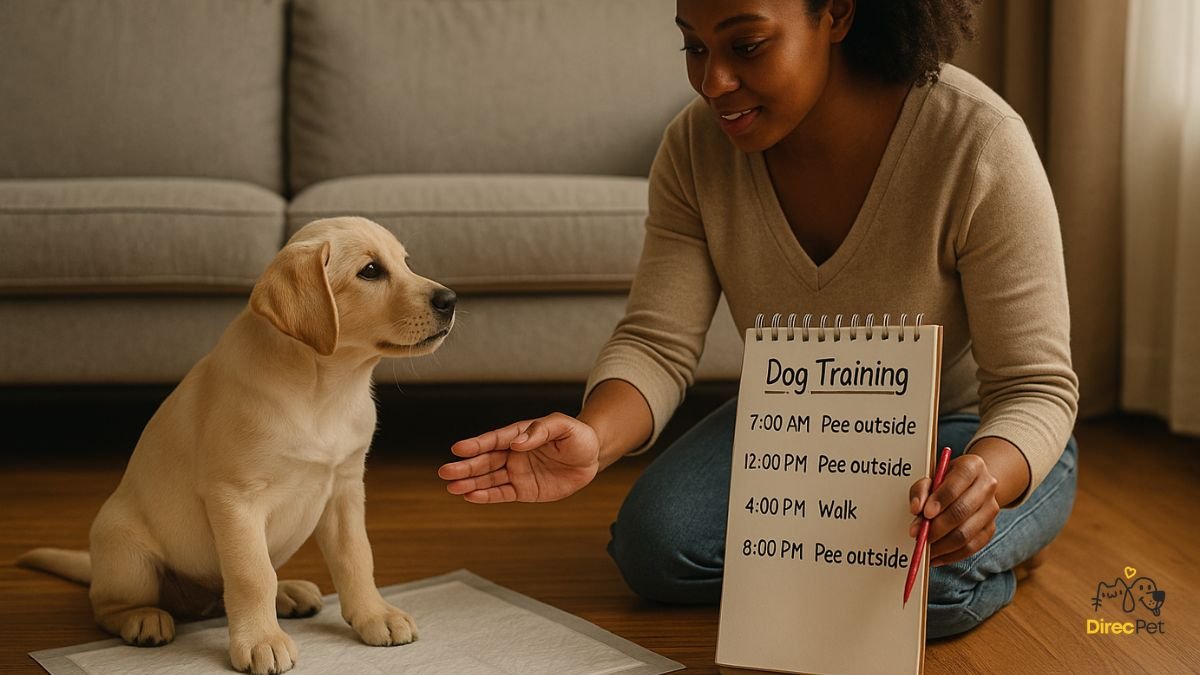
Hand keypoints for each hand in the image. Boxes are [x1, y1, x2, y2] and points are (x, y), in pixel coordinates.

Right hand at [438, 413, 599, 502]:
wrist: (591, 457)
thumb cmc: (577, 437)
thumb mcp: (564, 427)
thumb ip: (541, 431)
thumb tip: (517, 443)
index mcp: (520, 434)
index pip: (495, 440)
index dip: (477, 444)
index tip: (458, 448)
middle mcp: (513, 453)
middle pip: (485, 460)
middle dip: (465, 467)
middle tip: (444, 471)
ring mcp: (517, 472)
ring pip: (489, 478)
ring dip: (470, 483)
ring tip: (451, 487)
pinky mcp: (524, 490)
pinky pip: (502, 494)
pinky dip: (486, 496)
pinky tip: (470, 496)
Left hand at [908, 453, 1000, 565]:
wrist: (972, 484)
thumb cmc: (946, 480)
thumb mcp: (932, 476)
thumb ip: (921, 489)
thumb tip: (916, 510)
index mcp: (972, 466)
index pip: (958, 481)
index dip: (941, 499)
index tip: (925, 513)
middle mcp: (987, 486)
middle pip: (962, 511)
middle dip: (937, 527)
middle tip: (918, 535)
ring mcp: (992, 509)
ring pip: (967, 533)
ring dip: (941, 545)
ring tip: (923, 548)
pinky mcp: (991, 528)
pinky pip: (971, 547)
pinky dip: (950, 555)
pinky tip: (935, 556)